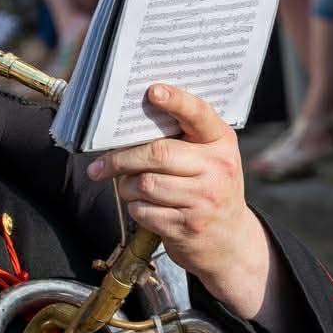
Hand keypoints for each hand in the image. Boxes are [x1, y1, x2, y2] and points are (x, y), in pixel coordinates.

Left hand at [87, 84, 273, 318]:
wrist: (231, 242)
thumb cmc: (209, 188)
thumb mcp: (210, 159)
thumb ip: (183, 140)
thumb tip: (126, 128)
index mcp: (221, 142)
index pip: (199, 114)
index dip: (176, 100)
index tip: (153, 91)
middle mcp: (217, 168)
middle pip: (157, 153)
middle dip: (121, 159)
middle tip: (100, 165)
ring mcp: (204, 199)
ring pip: (144, 184)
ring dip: (125, 186)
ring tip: (127, 186)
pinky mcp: (188, 227)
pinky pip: (144, 211)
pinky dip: (134, 208)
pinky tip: (143, 206)